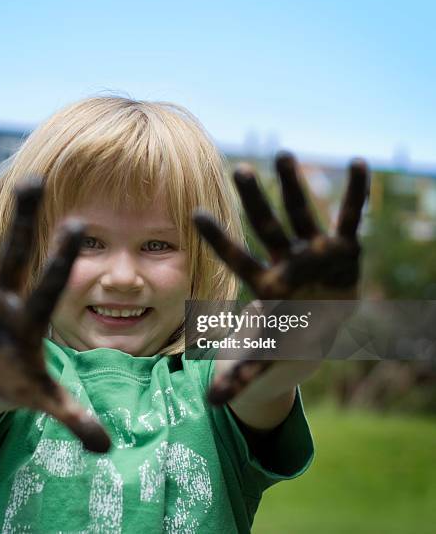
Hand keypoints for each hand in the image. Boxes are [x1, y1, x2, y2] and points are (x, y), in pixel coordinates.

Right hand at [0, 181, 110, 452]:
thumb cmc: (24, 382)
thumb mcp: (46, 400)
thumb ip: (73, 417)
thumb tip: (104, 448)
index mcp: (31, 317)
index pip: (50, 284)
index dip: (62, 258)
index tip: (76, 222)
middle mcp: (3, 298)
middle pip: (14, 252)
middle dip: (22, 219)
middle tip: (32, 177)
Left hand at [193, 152, 369, 404]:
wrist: (309, 334)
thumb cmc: (279, 343)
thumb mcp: (262, 359)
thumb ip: (239, 376)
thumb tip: (210, 403)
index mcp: (264, 286)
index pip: (236, 259)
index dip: (219, 238)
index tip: (195, 213)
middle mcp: (285, 262)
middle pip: (266, 228)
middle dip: (256, 201)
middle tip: (240, 169)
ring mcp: (312, 252)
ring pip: (302, 214)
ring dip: (295, 186)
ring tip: (284, 153)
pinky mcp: (342, 249)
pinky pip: (350, 218)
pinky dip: (356, 195)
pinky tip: (360, 164)